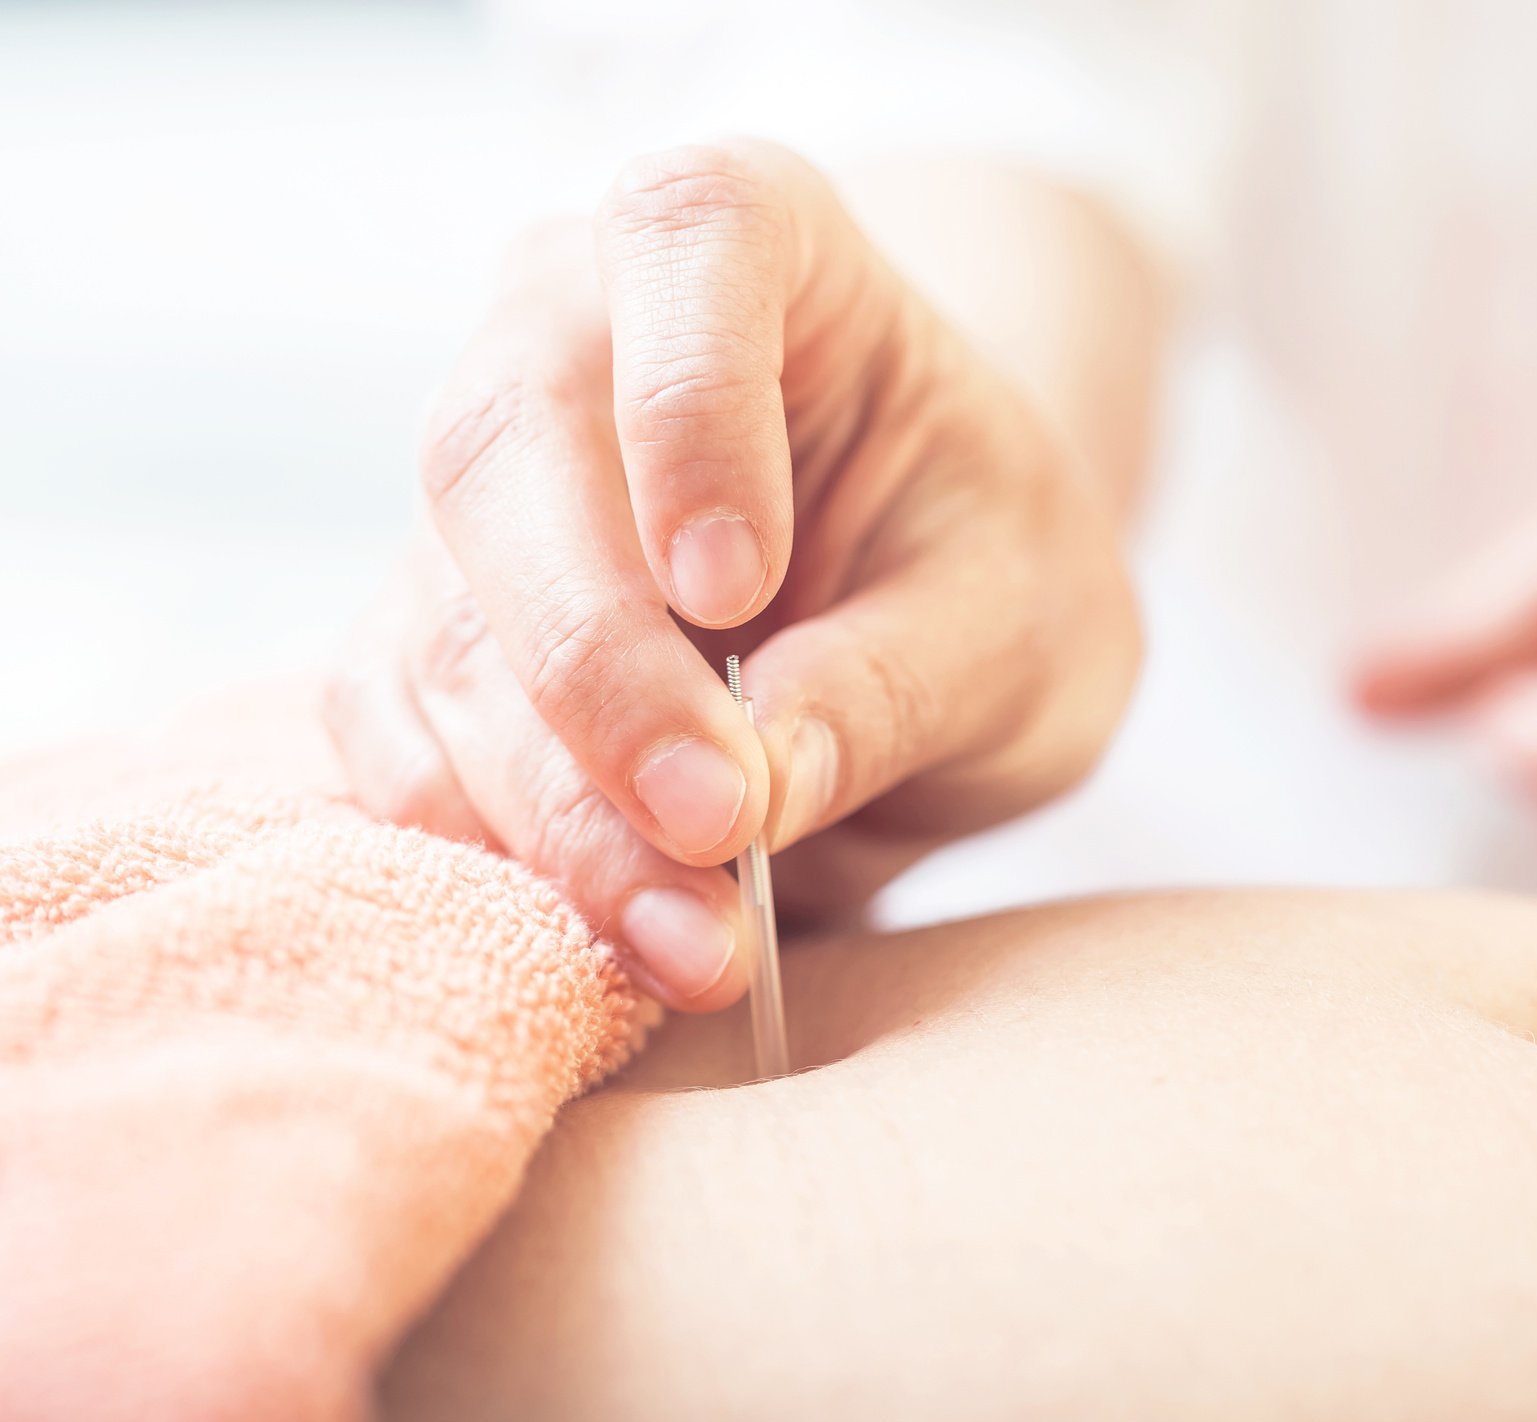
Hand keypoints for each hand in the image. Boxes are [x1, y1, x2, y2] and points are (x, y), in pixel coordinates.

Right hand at [326, 142, 1139, 1008]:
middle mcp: (578, 328)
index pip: (687, 237)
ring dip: (554, 805)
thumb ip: (892, 682)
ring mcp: (488, 483)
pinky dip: (492, 846)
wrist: (934, 612)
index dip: (687, 402)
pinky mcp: (434, 624)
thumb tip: (744, 793)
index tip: (739, 585)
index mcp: (755, 242)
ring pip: (444, 623)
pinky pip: (396, 729)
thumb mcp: (1015, 618)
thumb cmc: (989, 568)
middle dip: (597, 669)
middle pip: (507, 454)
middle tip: (712, 828)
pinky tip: (607, 934)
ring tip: (695, 945)